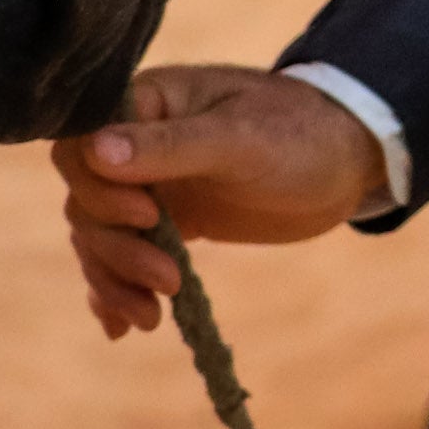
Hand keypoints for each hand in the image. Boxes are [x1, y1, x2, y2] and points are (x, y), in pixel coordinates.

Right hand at [52, 63, 386, 338]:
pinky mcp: (169, 221)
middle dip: (116, 249)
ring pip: (99, 237)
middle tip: (168, 281)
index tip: (149, 216)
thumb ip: (172, 146)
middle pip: (86, 203)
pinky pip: (121, 257)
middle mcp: (140, 141)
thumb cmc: (300, 134)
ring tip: (153, 318)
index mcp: (150, 102)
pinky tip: (124, 326)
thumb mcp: (241, 139)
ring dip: (116, 279)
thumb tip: (95, 152)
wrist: (347, 162)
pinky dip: (115, 291)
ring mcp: (152, 184)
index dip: (99, 189)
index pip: (80, 147)